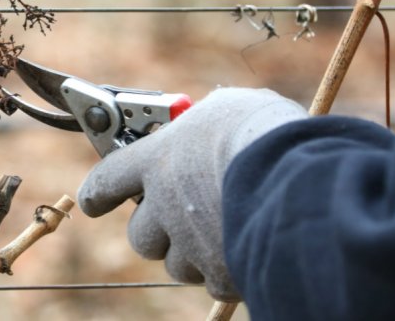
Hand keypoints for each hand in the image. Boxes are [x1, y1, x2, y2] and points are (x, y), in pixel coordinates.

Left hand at [77, 88, 307, 300]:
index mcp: (157, 159)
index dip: (98, 193)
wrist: (301, 178)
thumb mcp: (230, 110)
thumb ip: (207, 127)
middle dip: (159, 232)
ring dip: (194, 253)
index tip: (93, 202)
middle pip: (141, 236)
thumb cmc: (267, 131)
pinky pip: (216, 282)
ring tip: (227, 229)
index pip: (108, 179)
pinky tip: (250, 247)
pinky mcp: (220, 274)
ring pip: (178, 264)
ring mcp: (189, 243)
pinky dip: (228, 271)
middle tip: (185, 219)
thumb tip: (210, 129)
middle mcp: (164, 204)